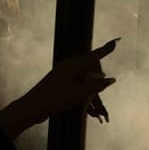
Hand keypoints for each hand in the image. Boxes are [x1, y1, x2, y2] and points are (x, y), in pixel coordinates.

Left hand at [0, 39, 118, 137]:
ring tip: (91, 104)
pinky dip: (84, 91)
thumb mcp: (78, 94)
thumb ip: (96, 86)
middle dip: (97, 79)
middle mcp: (68, 67)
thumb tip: (112, 79)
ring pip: (85, 77)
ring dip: (90, 88)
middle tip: (96, 94)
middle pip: (91, 68)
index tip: (116, 40)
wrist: (32, 108)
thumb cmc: (53, 99)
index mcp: (72, 65)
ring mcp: (64, 74)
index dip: (106, 49)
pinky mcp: (62, 83)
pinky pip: (78, 83)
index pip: (94, 55)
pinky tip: (84, 102)